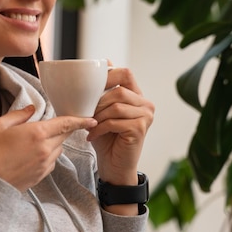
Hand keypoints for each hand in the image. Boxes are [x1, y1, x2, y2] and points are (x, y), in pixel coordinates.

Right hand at [0, 105, 96, 191]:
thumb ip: (18, 115)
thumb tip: (31, 109)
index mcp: (37, 133)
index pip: (66, 124)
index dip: (80, 120)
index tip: (92, 119)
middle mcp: (45, 149)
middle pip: (62, 136)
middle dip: (60, 130)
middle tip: (47, 127)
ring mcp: (44, 165)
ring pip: (57, 149)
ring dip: (52, 143)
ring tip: (32, 142)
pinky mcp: (40, 176)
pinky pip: (51, 162)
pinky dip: (46, 155)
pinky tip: (30, 155)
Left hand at [87, 63, 154, 185]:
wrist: (113, 166)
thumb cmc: (106, 138)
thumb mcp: (101, 111)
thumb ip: (102, 91)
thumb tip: (100, 64)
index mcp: (137, 96)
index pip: (126, 73)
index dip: (107, 76)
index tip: (90, 88)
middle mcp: (146, 104)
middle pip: (119, 90)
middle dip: (98, 102)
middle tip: (86, 114)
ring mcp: (146, 116)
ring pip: (116, 106)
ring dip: (97, 116)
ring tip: (89, 125)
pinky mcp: (140, 129)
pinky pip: (114, 122)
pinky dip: (99, 128)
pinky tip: (92, 136)